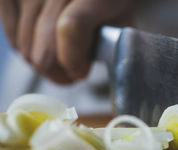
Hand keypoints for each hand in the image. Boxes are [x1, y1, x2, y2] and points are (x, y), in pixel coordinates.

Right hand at [0, 0, 134, 83]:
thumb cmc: (109, 2)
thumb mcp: (123, 20)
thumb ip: (115, 42)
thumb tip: (103, 67)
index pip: (71, 27)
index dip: (74, 60)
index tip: (82, 73)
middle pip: (43, 50)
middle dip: (60, 72)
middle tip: (74, 72)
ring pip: (25, 49)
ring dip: (45, 64)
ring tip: (62, 59)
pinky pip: (12, 37)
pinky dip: (27, 49)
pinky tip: (44, 46)